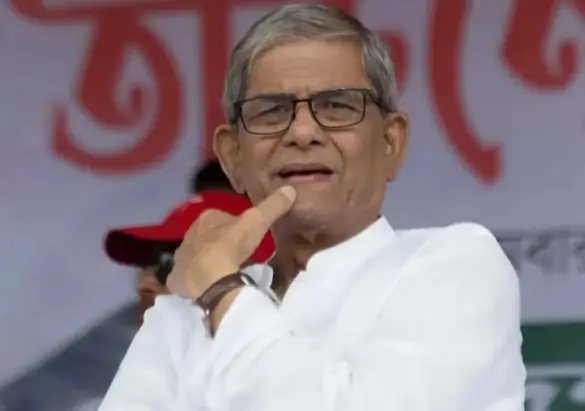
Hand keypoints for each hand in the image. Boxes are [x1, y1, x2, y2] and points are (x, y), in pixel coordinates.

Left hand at [166, 186, 296, 298]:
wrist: (210, 278)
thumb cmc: (231, 246)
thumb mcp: (257, 222)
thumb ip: (272, 206)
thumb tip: (290, 188)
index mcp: (205, 218)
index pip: (219, 217)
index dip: (231, 226)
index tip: (244, 236)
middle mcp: (188, 235)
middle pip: (206, 237)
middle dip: (217, 243)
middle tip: (235, 254)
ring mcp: (180, 258)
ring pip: (195, 256)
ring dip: (206, 261)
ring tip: (223, 271)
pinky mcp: (176, 279)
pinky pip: (185, 277)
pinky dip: (193, 281)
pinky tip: (205, 286)